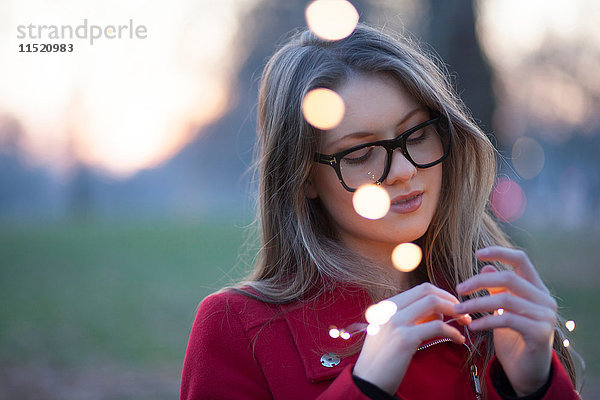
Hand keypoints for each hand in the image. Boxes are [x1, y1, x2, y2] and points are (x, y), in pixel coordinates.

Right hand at [353, 282, 470, 393]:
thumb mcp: (388, 331)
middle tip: (463, 312)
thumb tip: (436, 312)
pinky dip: (452, 332)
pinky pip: (437, 327)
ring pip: (433, 303)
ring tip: (464, 323)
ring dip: (455, 311)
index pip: (420, 289)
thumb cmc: (380, 360)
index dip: (442, 294)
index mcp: (386, 306)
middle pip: (428, 291)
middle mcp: (390, 309)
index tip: (453, 306)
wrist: (367, 380)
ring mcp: (396, 322)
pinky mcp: (404, 338)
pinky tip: (458, 339)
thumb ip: (407, 318)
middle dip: (450, 299)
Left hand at [455, 246, 556, 395]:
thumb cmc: (514, 337)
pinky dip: (485, 321)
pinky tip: (472, 326)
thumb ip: (498, 289)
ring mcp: (545, 316)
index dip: (499, 252)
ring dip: (476, 303)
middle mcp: (545, 299)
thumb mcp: (504, 310)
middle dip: (479, 282)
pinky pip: (507, 320)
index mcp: (537, 288)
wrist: (527, 371)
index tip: (477, 253)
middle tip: (458, 289)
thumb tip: (486, 267)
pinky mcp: (539, 333)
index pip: (521, 260)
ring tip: (458, 310)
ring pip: (505, 299)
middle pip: (509, 278)